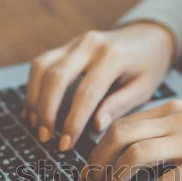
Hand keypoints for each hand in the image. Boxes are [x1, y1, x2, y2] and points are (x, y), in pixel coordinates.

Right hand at [25, 22, 174, 150]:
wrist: (148, 36)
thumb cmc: (148, 66)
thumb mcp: (144, 88)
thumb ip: (120, 105)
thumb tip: (96, 126)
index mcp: (113, 56)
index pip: (86, 93)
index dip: (73, 121)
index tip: (66, 144)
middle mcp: (90, 45)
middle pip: (57, 78)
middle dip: (47, 111)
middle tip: (45, 137)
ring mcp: (75, 42)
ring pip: (42, 68)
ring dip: (35, 99)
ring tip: (36, 126)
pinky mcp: (66, 45)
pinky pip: (41, 64)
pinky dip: (33, 87)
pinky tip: (34, 109)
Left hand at [84, 100, 181, 180]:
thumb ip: (164, 132)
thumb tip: (126, 155)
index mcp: (172, 108)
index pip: (122, 122)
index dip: (99, 147)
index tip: (91, 167)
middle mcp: (179, 119)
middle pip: (120, 134)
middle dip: (97, 162)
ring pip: (135, 155)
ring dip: (112, 180)